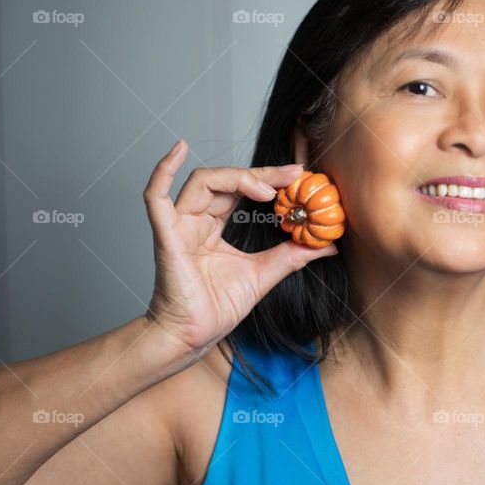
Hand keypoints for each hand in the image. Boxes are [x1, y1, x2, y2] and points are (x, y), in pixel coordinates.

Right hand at [143, 139, 337, 355]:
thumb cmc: (218, 307)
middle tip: (292, 174)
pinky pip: (155, 197)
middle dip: (260, 174)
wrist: (193, 336)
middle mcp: (195, 221)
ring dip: (236, 177)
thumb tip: (329, 244)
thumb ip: (293, 255)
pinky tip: (178, 149)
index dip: (268, 179)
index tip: (298, 177)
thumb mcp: (266, 274)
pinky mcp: (166, 236)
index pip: (241, 190)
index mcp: (213, 227)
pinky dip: (163, 169)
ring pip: (202, 182)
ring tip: (267, 189)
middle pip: (225, 180)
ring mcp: (179, 226)